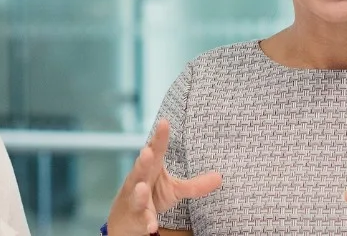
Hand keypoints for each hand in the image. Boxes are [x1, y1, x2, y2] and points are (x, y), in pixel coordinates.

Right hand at [105, 119, 221, 235]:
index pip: (155, 150)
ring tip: (142, 188)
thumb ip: (195, 185)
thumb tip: (220, 177)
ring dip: (139, 192)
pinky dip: (147, 222)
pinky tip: (152, 228)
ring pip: (136, 195)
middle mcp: (140, 180)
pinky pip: (142, 219)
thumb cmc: (152, 196)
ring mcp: (135, 199)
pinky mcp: (136, 216)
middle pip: (140, 169)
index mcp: (151, 168)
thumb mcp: (174, 189)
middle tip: (147, 151)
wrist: (125, 220)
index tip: (164, 122)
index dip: (159, 137)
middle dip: (143, 161)